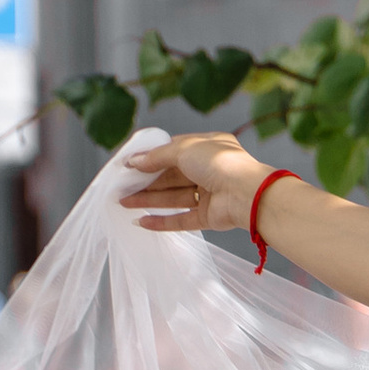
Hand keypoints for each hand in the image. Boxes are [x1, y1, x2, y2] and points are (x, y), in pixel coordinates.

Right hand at [120, 130, 270, 235]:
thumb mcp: (184, 149)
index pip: (174, 151)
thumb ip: (156, 157)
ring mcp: (209, 194)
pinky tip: (141, 221)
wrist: (247, 194)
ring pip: (173, 198)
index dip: (151, 158)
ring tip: (123, 203)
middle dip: (146, 182)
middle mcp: (209, 170)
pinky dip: (162, 221)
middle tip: (121, 187)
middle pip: (171, 177)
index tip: (128, 166)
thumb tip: (133, 161)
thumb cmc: (220, 163)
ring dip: (148, 200)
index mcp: (208, 147)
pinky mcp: (209, 217)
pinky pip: (181, 220)